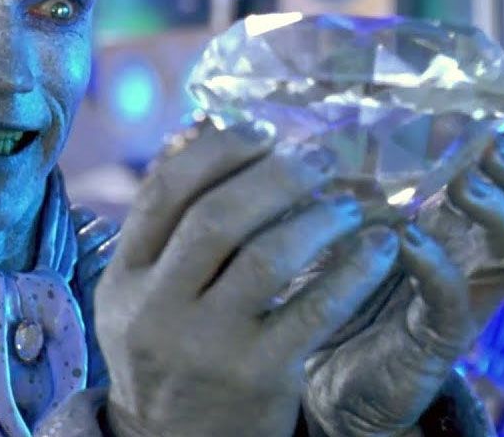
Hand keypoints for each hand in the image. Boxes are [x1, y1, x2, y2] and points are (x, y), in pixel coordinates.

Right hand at [95, 121, 398, 435]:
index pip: (164, 192)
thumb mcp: (139, 288)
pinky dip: (353, 270)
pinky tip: (378, 248)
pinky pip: (314, 310)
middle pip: (216, 218)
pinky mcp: (256, 374)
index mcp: (126, 275)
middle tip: (316, 159)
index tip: (262, 131)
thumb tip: (195, 130)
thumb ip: (161, 218)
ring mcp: (206, 343)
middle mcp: (157, 307)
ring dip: (318, 218)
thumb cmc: (163, 348)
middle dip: (273, 176)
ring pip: (266, 258)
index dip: (217, 151)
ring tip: (349, 203)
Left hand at [303, 135, 503, 435]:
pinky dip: (436, 266)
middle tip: (492, 143)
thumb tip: (309, 127)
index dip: (495, 146)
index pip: (496, 179)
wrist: (315, 372)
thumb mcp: (331, 228)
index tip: (474, 112)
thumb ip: (333, 186)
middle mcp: (466, 257)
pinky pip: (453, 301)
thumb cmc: (327, 289)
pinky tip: (408, 240)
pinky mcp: (436, 338)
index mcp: (448, 224)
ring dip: (494, 212)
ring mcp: (460, 297)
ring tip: (465, 182)